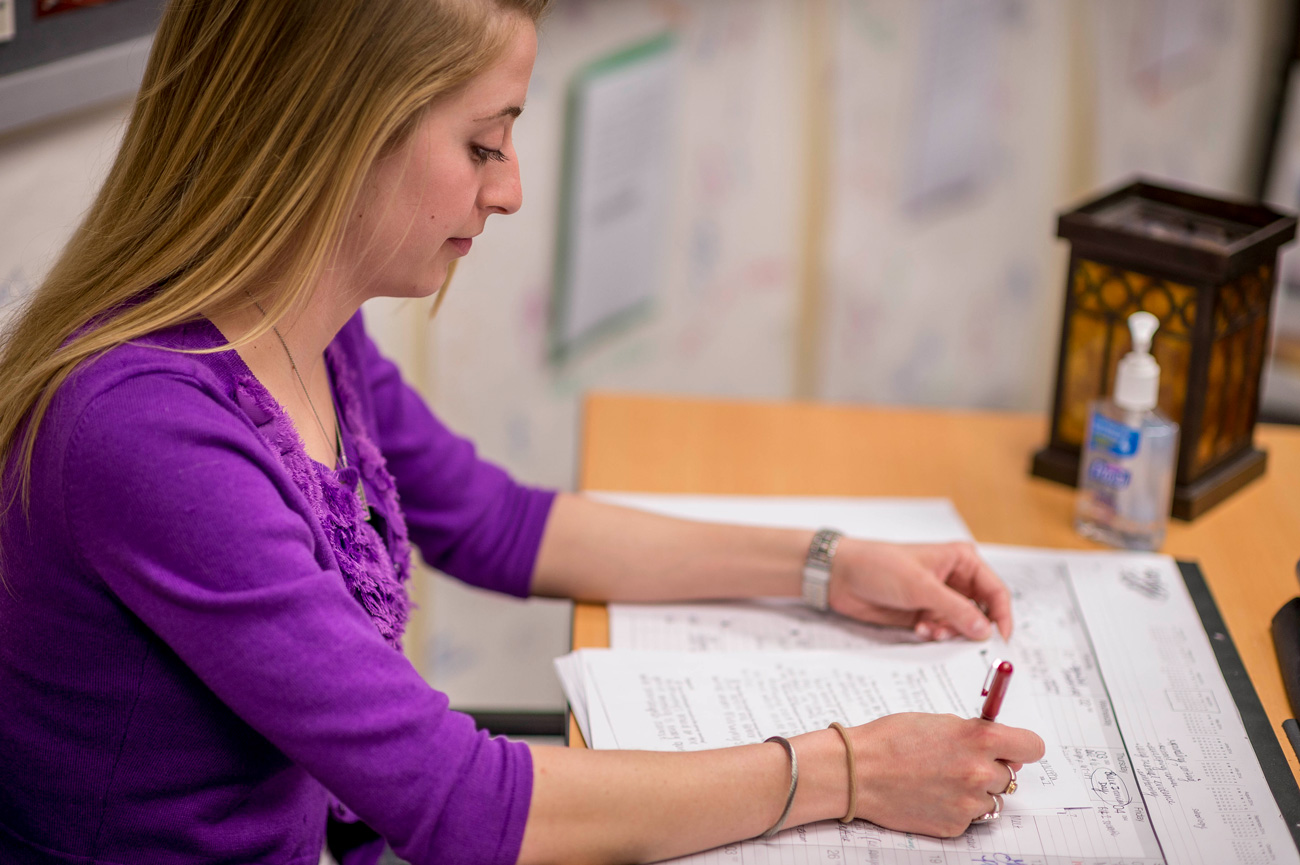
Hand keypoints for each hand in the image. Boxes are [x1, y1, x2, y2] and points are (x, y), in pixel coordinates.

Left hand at [827, 540, 1012, 640]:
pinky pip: (942, 631)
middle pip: (982, 612)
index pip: (995, 591)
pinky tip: (919, 629)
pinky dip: (935, 635)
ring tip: (929, 629)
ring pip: (961, 625)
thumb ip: (955, 609)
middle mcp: (955, 579)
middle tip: (958, 639)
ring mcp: (939, 598)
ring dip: (949, 632)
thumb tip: (985, 630)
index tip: (1001, 640)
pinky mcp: (924, 613)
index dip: (1002, 616)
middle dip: (972, 628)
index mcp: (962, 560)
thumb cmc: (880, 566)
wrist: (842, 575)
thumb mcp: (921, 587)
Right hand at [849, 713, 1044, 836]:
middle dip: (990, 768)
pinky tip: (931, 795)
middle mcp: (981, 772)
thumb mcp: (940, 722)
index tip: (1013, 749)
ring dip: (974, 791)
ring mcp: (969, 802)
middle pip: (1010, 775)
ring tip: (941, 780)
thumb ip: (975, 734)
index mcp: (981, 739)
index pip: (1032, 747)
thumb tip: (1001, 749)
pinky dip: (956, 808)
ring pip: (991, 798)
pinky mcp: (956, 825)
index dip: (1021, 747)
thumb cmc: (892, 739)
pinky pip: (970, 816)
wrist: (858, 772)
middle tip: (958, 763)